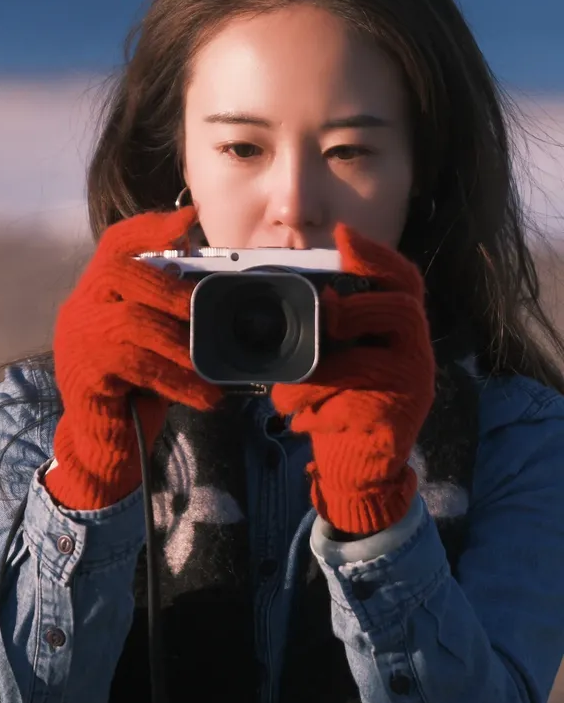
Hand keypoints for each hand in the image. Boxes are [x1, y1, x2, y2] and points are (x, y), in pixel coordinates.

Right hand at [46, 206, 221, 509]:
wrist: (103, 445)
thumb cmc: (137, 387)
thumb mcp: (156, 341)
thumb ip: (172, 313)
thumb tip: (223, 292)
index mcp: (98, 291)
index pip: (116, 243)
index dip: (150, 227)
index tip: (188, 219)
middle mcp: (81, 307)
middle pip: (118, 272)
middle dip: (167, 286)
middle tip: (202, 307)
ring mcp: (77, 339)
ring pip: (131, 321)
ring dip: (180, 342)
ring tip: (212, 363)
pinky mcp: (84, 374)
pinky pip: (135, 366)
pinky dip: (177, 379)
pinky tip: (206, 395)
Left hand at [271, 224, 434, 535]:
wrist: (361, 467)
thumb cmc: (343, 399)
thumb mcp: (338, 354)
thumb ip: (330, 325)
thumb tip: (301, 292)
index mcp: (401, 327)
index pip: (404, 279)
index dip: (377, 254)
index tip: (344, 234)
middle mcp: (417, 350)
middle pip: (401, 310)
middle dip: (354, 310)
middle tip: (324, 320)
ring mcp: (413, 384)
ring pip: (368, 363)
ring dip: (316, 375)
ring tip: (285, 391)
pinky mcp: (397, 418)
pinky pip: (352, 405)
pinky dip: (315, 410)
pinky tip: (300, 418)